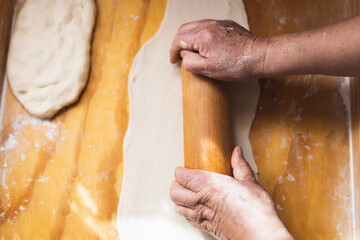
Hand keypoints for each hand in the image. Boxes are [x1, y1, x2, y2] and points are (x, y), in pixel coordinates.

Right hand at [170, 19, 269, 80]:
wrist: (261, 56)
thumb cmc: (237, 65)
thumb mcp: (209, 70)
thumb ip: (190, 62)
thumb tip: (184, 56)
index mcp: (202, 36)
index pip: (179, 40)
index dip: (173, 52)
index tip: (174, 61)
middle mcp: (209, 25)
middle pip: (184, 29)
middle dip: (178, 42)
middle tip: (179, 55)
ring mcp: (218, 23)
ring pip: (195, 26)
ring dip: (189, 38)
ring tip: (191, 51)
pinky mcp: (226, 25)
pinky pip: (206, 26)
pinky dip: (200, 35)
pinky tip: (204, 46)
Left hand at [170, 147, 293, 239]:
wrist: (260, 236)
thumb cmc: (257, 210)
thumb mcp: (250, 182)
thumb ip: (240, 165)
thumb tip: (236, 151)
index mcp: (210, 185)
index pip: (182, 177)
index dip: (179, 172)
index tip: (182, 168)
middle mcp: (202, 200)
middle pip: (175, 192)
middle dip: (175, 185)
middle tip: (182, 180)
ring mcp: (202, 216)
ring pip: (177, 207)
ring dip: (179, 199)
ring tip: (187, 194)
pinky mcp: (206, 227)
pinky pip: (187, 219)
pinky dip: (186, 212)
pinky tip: (195, 208)